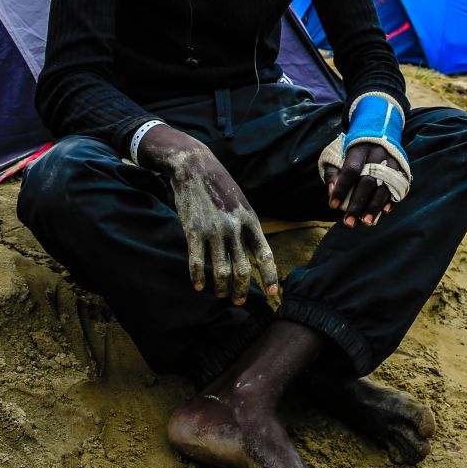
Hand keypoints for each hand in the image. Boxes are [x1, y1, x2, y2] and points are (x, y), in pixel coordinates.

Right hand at [140, 127, 279, 303]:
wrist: (195, 166)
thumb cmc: (220, 185)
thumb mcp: (241, 203)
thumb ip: (247, 226)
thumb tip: (254, 250)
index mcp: (250, 220)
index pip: (264, 254)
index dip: (269, 276)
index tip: (272, 293)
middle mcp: (234, 228)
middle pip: (243, 268)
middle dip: (242, 290)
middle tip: (238, 301)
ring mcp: (214, 231)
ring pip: (221, 270)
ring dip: (222, 288)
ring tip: (221, 295)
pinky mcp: (193, 231)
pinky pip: (197, 262)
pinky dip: (198, 278)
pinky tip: (199, 286)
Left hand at [324, 143, 401, 227]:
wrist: (380, 132)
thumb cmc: (355, 150)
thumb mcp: (340, 154)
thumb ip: (334, 173)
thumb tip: (331, 192)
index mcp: (359, 149)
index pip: (350, 170)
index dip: (341, 188)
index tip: (333, 205)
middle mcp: (377, 154)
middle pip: (367, 181)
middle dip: (357, 203)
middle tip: (349, 222)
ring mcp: (391, 161)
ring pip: (384, 186)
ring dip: (374, 206)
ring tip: (365, 222)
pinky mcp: (402, 168)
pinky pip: (398, 186)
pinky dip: (392, 200)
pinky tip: (384, 212)